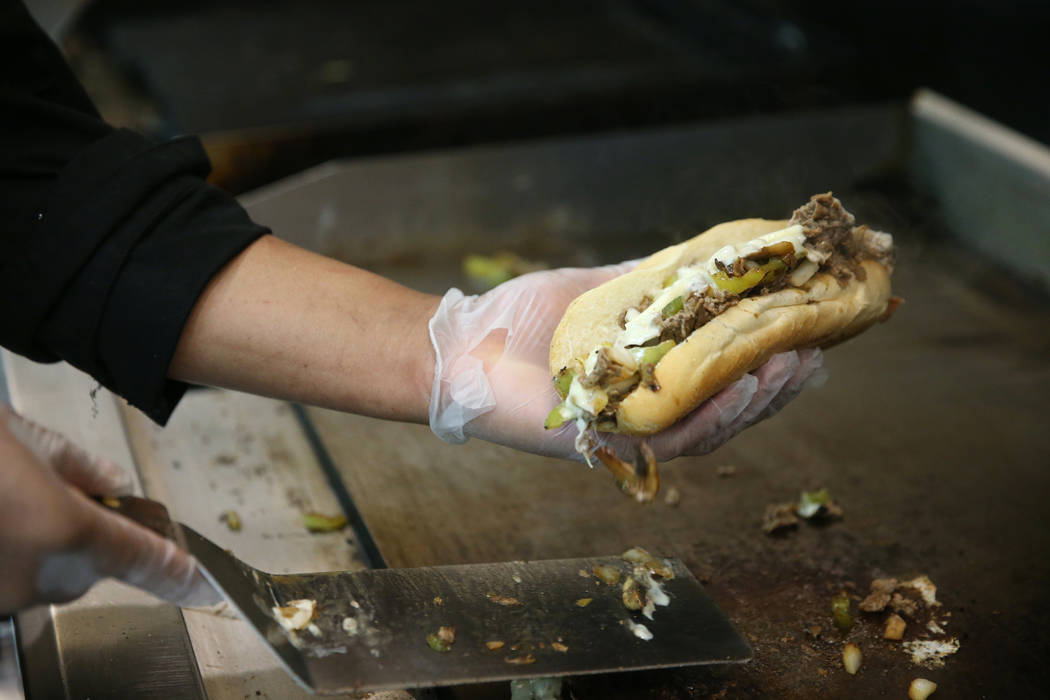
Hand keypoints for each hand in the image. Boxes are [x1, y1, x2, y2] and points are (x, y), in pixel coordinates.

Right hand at [0, 405, 218, 612]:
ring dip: (48, 539)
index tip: (206, 585)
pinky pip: (19, 576)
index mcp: (68, 531)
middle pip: (99, 560)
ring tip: (12, 493)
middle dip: (89, 526)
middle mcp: (41, 576)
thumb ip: (77, 464)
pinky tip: (0, 513)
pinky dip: (16, 550)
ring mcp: (8, 595)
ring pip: (55, 570)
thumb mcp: (17, 436)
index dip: (184, 575)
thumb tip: (114, 482)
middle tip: (53, 487)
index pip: (151, 560)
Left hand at [428, 263, 825, 461]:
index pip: (723, 379)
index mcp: (650, 382)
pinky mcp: (606, 444)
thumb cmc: (524, 320)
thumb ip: (649, 284)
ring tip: (788, 369)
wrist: (463, 344)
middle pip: (728, 409)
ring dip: (756, 401)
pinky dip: (709, 416)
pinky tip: (739, 388)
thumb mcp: (599, 293)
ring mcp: (628, 433)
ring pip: (710, 428)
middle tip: (811, 356)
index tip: (808, 335)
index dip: (769, 362)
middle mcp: (647, 413)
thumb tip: (706, 255)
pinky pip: (669, 439)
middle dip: (776, 385)